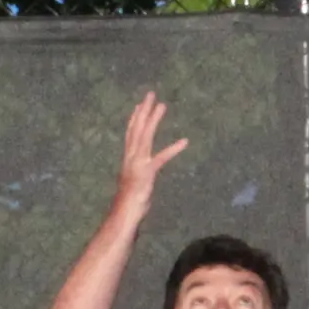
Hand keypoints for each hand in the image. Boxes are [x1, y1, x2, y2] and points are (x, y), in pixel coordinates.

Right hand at [115, 91, 187, 211]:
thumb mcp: (134, 184)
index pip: (131, 134)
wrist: (123, 214)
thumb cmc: (129, 203)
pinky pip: (161, 157)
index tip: (139, 105)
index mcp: (128, 158)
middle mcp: (131, 157)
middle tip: (151, 94)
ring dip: (154, 120)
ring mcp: (138, 163)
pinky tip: (185, 142)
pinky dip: (173, 149)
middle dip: (144, 111)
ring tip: (162, 105)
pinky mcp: (147, 172)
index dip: (135, 118)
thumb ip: (137, 174)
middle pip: (137, 129)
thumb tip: (139, 173)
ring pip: (146, 136)